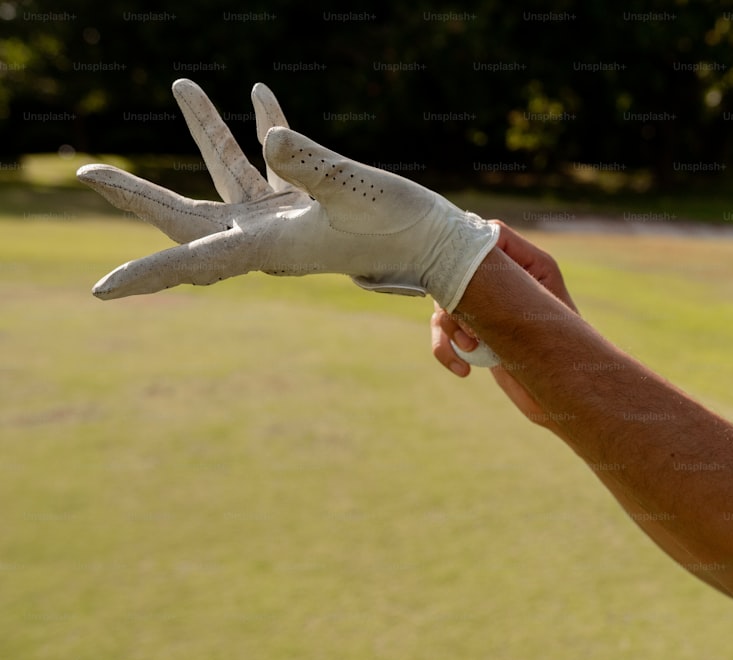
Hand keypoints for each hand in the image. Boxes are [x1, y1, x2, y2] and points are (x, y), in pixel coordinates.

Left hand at [78, 79, 497, 312]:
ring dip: (207, 131)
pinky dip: (261, 131)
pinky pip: (269, 164)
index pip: (195, 262)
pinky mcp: (302, 201)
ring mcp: (281, 219)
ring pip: (227, 176)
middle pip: (185, 219)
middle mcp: (265, 237)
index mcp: (271, 246)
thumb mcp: (358, 190)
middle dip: (136, 195)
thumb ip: (312, 163)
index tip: (101, 292)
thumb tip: (271, 136)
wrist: (435, 239)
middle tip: (86, 172)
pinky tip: (256, 94)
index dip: (146, 276)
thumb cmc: (402, 225)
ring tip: (183, 84)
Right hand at [431, 222, 577, 427]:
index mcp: (528, 265)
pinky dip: (445, 350)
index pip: (492, 236)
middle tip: (468, 326)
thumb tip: (489, 250)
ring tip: (471, 350)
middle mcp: (503, 281)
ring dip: (449, 327)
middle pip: (458, 268)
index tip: (464, 270)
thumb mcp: (547, 312)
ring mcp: (485, 307)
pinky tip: (463, 370)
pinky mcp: (474, 333)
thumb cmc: (567, 352)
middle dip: (455, 298)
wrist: (561, 396)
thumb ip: (520, 282)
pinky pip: (443, 333)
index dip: (472, 246)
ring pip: (445, 302)